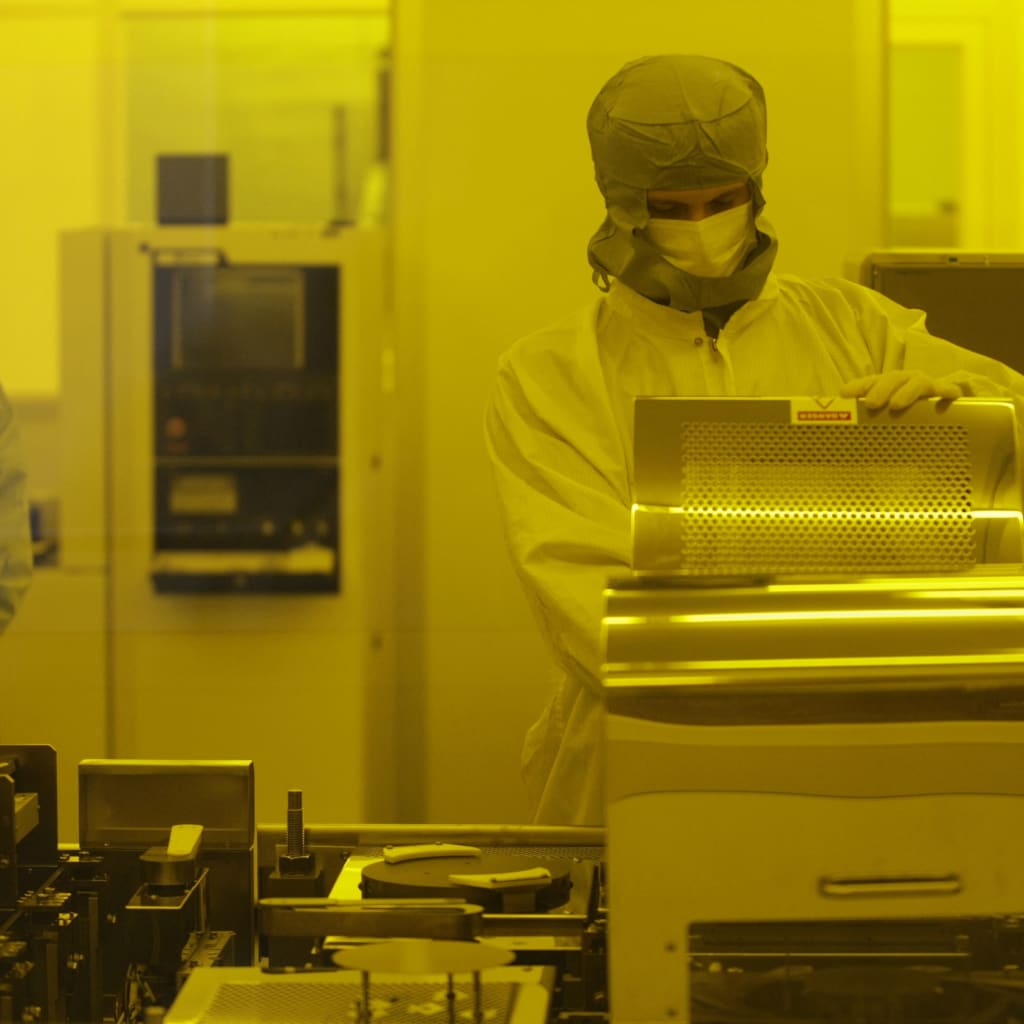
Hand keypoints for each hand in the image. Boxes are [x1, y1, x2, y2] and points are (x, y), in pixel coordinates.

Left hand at [839, 370, 962, 411]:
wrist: (945, 406)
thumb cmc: (908, 414)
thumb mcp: (886, 417)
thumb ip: (868, 420)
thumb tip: (843, 435)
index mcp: (888, 386)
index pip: (870, 382)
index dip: (858, 387)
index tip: (845, 394)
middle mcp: (906, 382)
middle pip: (892, 379)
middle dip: (880, 389)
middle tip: (871, 403)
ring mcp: (928, 386)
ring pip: (918, 382)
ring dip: (906, 391)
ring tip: (896, 405)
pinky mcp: (948, 392)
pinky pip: (950, 389)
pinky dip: (948, 391)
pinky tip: (948, 396)